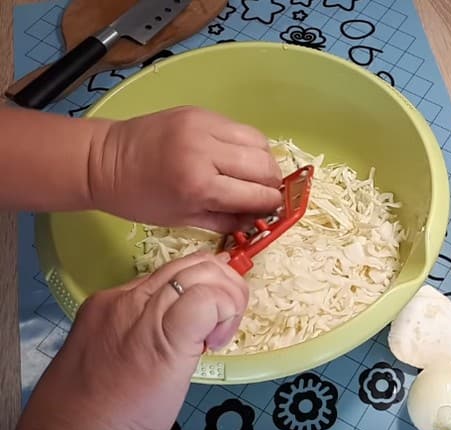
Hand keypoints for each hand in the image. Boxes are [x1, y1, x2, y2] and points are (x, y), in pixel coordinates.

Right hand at [13, 252, 248, 429]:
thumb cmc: (90, 412)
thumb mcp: (110, 356)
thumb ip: (141, 332)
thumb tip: (177, 327)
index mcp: (112, 302)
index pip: (173, 273)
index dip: (201, 289)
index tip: (206, 321)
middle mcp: (127, 299)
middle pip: (191, 264)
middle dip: (222, 285)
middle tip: (224, 322)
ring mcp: (144, 313)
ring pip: (204, 272)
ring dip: (228, 299)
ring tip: (220, 335)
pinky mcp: (164, 335)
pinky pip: (207, 300)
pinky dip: (226, 312)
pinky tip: (217, 341)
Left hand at [89, 106, 282, 231]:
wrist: (103, 160)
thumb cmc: (139, 198)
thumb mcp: (182, 219)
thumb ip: (226, 220)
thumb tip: (258, 220)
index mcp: (198, 185)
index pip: (255, 195)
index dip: (269, 205)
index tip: (271, 210)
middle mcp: (205, 151)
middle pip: (264, 165)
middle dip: (272, 183)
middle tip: (265, 193)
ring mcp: (204, 126)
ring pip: (258, 142)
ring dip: (263, 161)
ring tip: (253, 174)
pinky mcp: (201, 112)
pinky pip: (239, 129)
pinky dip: (246, 146)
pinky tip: (235, 158)